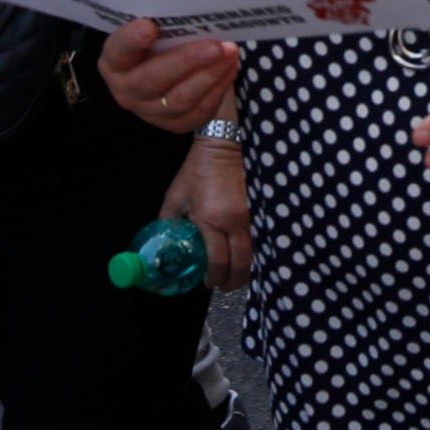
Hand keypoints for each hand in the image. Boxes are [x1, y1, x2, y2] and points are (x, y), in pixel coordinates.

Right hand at [98, 16, 242, 124]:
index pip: (118, 51)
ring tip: (230, 53)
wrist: (169, 69)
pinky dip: (218, 88)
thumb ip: (161, 16)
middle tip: (214, 45)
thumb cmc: (161, 40)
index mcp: (114, 61)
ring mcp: (150, 111)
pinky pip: (198, 111)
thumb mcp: (155, 25)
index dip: (131, 40)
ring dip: (209, 75)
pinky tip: (230, 68)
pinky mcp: (175, 124)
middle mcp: (126, 90)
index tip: (149, 25)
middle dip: (186, 61)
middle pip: (153, 79)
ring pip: (179, 98)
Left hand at [162, 136, 253, 287]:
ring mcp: (255, 216)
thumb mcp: (175, 196)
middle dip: (232, 281)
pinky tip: (247, 253)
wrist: (225, 145)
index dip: (213, 278)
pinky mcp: (265, 209)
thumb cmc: (198, 169)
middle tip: (223, 284)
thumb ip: (169, 222)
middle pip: (242, 266)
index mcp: (211, 220)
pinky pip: (263, 239)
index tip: (207, 281)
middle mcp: (237, 222)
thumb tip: (164, 244)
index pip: (217, 263)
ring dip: (246, 268)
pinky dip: (256, 251)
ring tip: (235, 271)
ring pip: (257, 255)